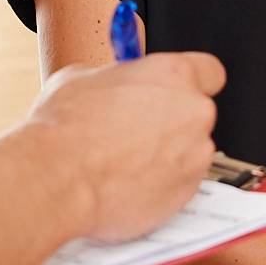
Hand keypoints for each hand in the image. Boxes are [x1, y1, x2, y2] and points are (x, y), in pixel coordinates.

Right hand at [21, 51, 224, 241]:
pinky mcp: (187, 193)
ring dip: (168, 156)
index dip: (191, 83)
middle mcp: (193, 111)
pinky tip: (127, 183)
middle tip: (139, 131)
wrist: (56, 177)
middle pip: (198, 114)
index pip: (210, 71)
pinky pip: (180, 185)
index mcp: (173, 74)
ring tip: (125, 162)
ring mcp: (195, 155)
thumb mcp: (84, 78)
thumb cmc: (64, 128)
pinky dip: (161, 186)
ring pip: (190, 152)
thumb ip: (119, 78)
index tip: (174, 93)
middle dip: (174, 123)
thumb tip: (120, 81)